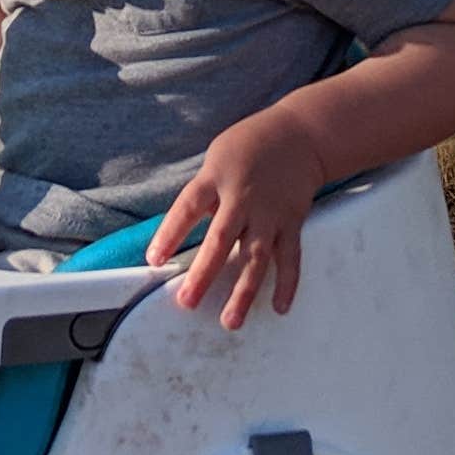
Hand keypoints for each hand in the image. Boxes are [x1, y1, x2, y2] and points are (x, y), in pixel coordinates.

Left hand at [156, 109, 321, 329]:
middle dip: (204, 272)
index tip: (153, 260)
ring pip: (257, 256)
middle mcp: (244, 197)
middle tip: (187, 302)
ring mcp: (271, 213)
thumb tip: (179, 234)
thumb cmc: (249, 146)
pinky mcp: (293, 222)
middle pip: (221, 239)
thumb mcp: (217, 158)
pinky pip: (291, 257)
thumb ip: (202, 194)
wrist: (301, 134)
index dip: (170, 233)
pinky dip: (287, 283)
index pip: (188, 207)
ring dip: (244, 291)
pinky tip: (280, 307)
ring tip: (231, 321)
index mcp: (217, 177)